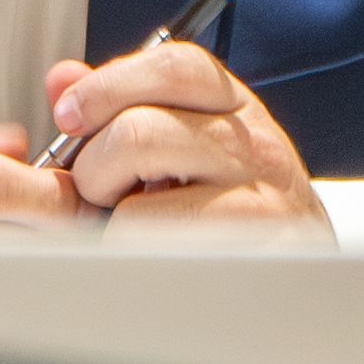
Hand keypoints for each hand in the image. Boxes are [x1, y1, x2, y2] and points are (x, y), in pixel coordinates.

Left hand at [44, 45, 329, 236]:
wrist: (298, 296)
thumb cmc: (231, 228)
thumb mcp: (184, 155)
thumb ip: (123, 111)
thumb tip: (64, 78)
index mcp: (237, 111)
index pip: (173, 66)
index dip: (108, 84)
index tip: (69, 116)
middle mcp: (255, 143)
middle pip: (139, 125)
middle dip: (95, 164)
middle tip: (104, 194)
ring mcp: (259, 193)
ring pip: (141, 162)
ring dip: (110, 205)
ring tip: (132, 227)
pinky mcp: (250, 242)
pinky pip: (148, 230)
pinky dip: (130, 249)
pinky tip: (156, 259)